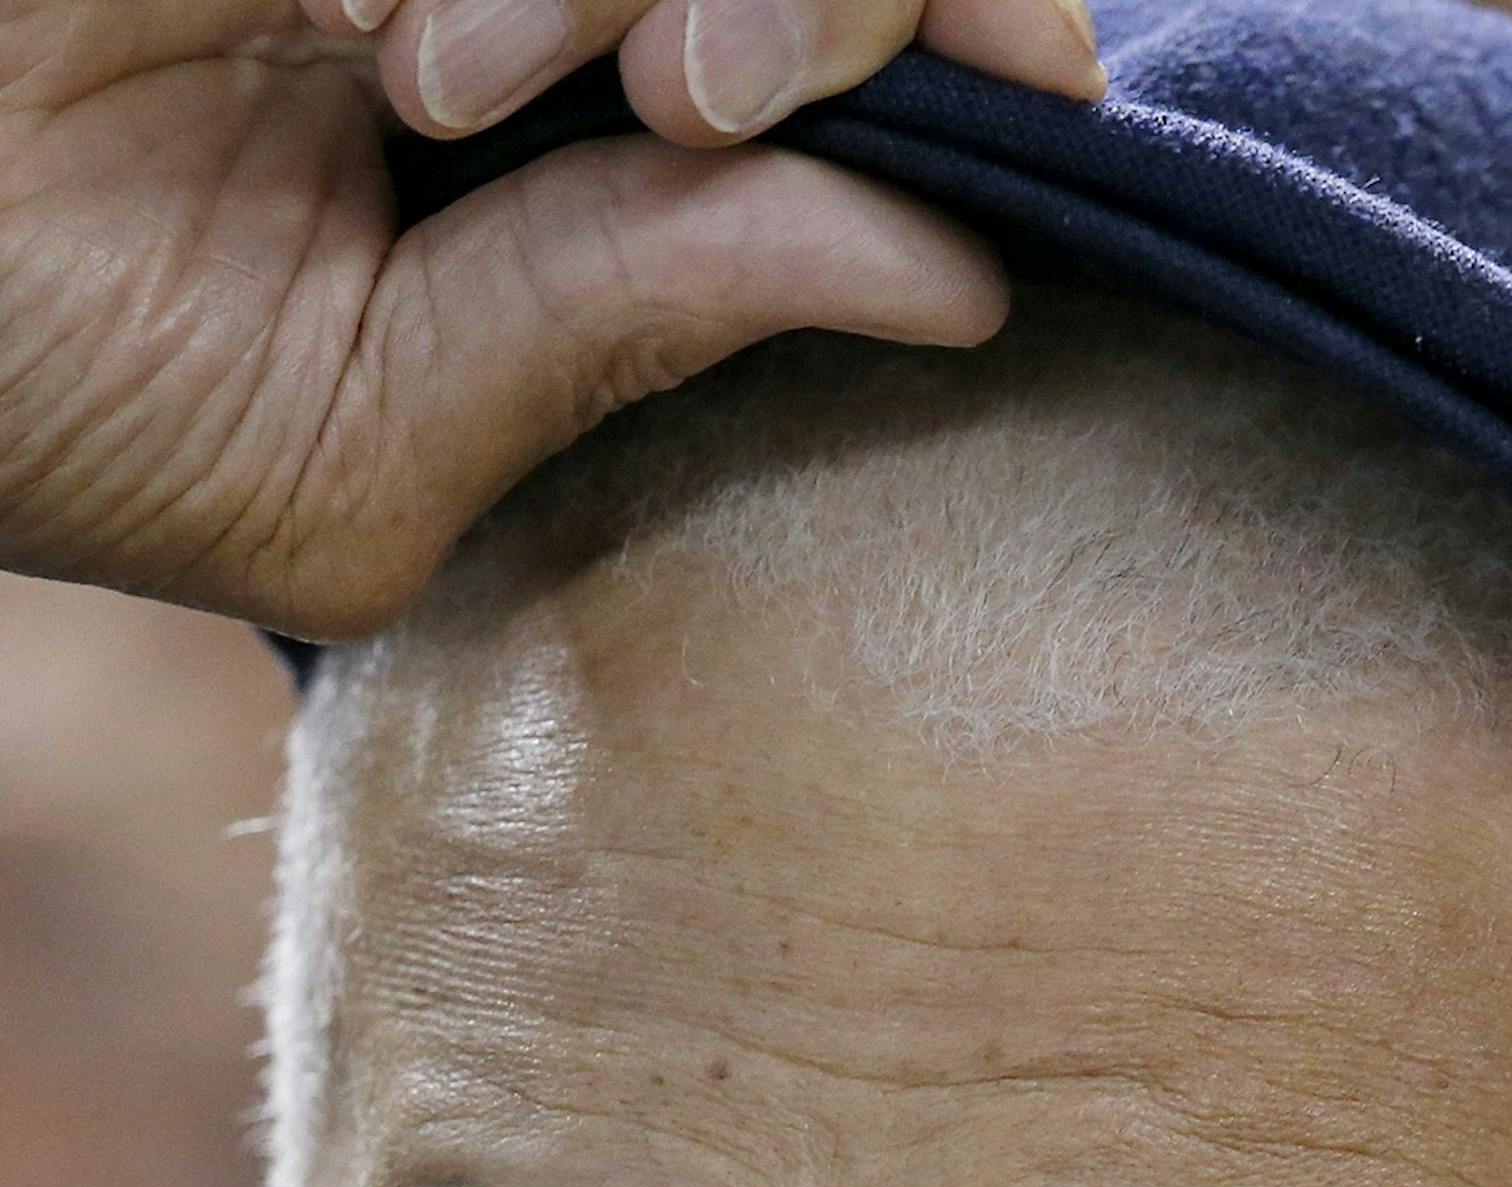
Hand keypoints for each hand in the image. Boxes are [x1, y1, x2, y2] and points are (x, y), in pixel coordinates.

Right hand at [0, 0, 1100, 636]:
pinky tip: (398, 32)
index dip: (970, 46)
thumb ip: (631, 316)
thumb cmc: (69, 387)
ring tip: (425, 71)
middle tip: (697, 95)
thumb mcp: (381, 426)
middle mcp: (545, 1)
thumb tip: (961, 279)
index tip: (1024, 114)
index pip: (850, 48)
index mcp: (574, 134)